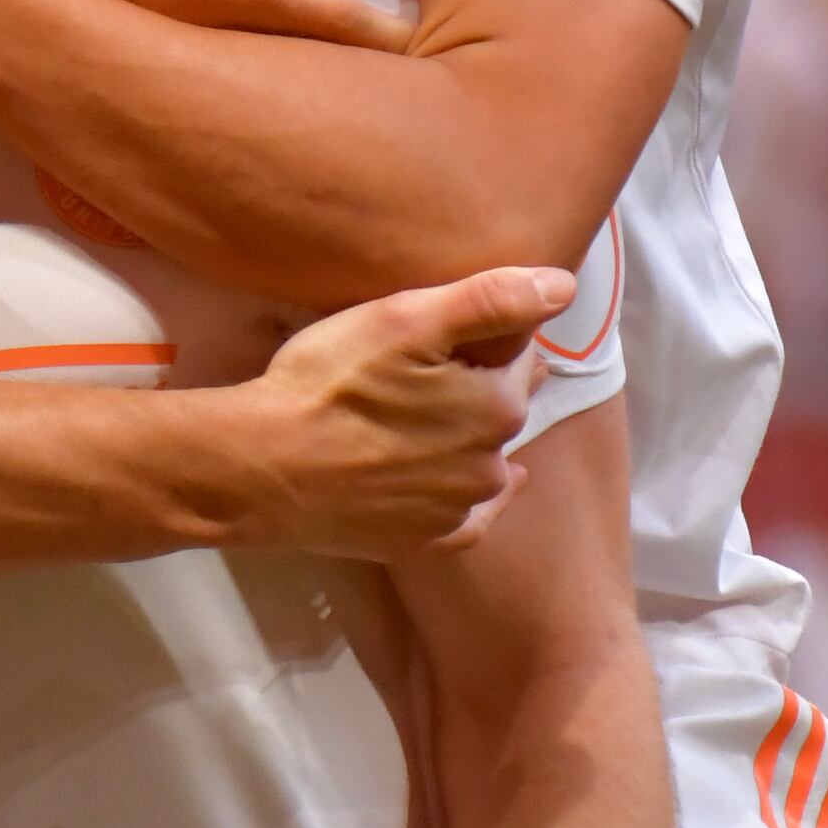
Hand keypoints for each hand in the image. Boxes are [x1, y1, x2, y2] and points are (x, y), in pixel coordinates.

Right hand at [233, 265, 575, 559]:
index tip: (451, 328)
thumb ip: (493, 300)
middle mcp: (490, 465)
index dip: (486, 338)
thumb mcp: (406, 319)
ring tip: (428, 418)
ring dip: (469, 440)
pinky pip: (463, 522)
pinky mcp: (420, 542)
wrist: (262, 468)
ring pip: (482, 463)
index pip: (517, 356)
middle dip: (481, 387)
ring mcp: (454, 509)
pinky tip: (462, 491)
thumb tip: (566, 285)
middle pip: (500, 410)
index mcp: (497, 407)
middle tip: (431, 368)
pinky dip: (467, 503)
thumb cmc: (331, 384)